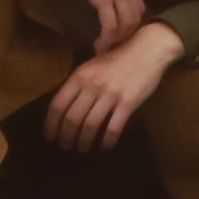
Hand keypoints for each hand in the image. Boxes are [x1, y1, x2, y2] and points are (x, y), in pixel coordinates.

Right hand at [39, 0, 148, 42]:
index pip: (139, 7)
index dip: (131, 24)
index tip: (120, 35)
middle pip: (135, 19)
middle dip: (125, 36)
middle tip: (113, 48)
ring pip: (125, 24)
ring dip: (116, 41)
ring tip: (105, 51)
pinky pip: (109, 24)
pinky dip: (106, 38)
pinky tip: (98, 46)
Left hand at [46, 23, 185, 148]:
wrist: (148, 49)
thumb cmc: (118, 57)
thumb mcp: (93, 65)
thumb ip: (80, 82)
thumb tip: (65, 106)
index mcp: (80, 76)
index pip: (58, 105)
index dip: (51, 124)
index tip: (50, 136)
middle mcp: (92, 86)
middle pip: (72, 119)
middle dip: (66, 137)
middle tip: (66, 147)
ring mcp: (110, 95)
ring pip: (90, 126)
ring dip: (84, 142)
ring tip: (83, 149)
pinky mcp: (128, 103)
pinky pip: (113, 128)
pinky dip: (107, 141)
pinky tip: (105, 147)